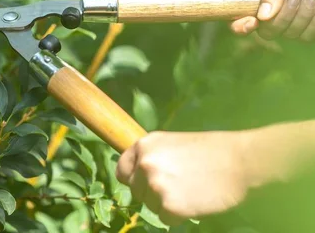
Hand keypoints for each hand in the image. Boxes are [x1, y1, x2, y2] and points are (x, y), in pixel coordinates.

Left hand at [115, 130, 253, 225]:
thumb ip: (152, 156)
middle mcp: (144, 164)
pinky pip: (165, 219)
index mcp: (144, 145)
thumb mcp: (172, 144)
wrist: (239, 161)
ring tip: (189, 192)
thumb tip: (138, 173)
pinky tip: (195, 202)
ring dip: (166, 204)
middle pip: (136, 191)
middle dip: (152, 193)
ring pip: (150, 206)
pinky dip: (179, 216)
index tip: (145, 183)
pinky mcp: (169, 206)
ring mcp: (155, 185)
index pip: (122, 170)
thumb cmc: (210, 151)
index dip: (134, 178)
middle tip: (178, 187)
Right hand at [230, 0, 314, 39]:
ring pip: (289, 34)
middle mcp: (272, 16)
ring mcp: (291, 25)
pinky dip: (314, 20)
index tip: (251, 22)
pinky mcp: (308, 32)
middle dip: (282, 17)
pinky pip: (307, 36)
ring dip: (303, 15)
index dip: (240, 26)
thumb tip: (261, 16)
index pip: (239, 19)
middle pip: (266, 32)